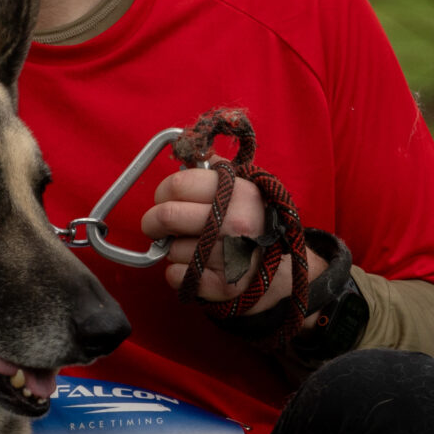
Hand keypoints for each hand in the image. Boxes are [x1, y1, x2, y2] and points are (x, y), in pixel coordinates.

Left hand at [137, 167, 325, 313]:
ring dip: (173, 250)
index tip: (164, 199)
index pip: (177, 184)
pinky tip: (196, 267)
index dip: (162, 192)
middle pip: (166, 216)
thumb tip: (187, 148)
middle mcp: (235, 222)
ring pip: (171, 249)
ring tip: (193, 248)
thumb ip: (215, 168)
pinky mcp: (223, 285)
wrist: (281, 271)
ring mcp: (230, 256)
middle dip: (152, 222)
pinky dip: (178, 273)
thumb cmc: (253, 223)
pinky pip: (176, 275)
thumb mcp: (244, 187)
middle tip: (156, 226)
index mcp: (238, 192)